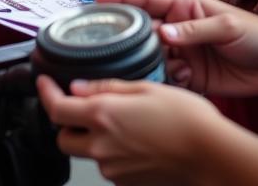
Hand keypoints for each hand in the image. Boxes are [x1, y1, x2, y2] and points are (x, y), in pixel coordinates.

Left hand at [38, 75, 218, 185]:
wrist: (213, 156)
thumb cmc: (187, 119)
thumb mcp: (146, 87)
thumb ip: (106, 87)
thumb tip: (79, 86)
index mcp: (103, 115)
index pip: (56, 109)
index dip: (45, 93)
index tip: (44, 82)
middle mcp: (103, 146)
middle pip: (64, 138)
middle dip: (67, 122)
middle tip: (81, 107)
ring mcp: (114, 169)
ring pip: (87, 153)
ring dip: (92, 138)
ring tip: (121, 122)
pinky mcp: (126, 183)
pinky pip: (108, 166)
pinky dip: (112, 152)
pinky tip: (135, 139)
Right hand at [93, 0, 257, 97]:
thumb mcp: (227, 24)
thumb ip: (194, 29)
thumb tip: (163, 34)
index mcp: (185, 5)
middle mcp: (179, 27)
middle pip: (143, 29)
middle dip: (130, 36)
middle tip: (117, 44)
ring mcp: (184, 51)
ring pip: (152, 55)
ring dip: (151, 61)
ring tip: (162, 64)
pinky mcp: (191, 76)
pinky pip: (167, 78)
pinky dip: (167, 79)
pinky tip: (180, 77)